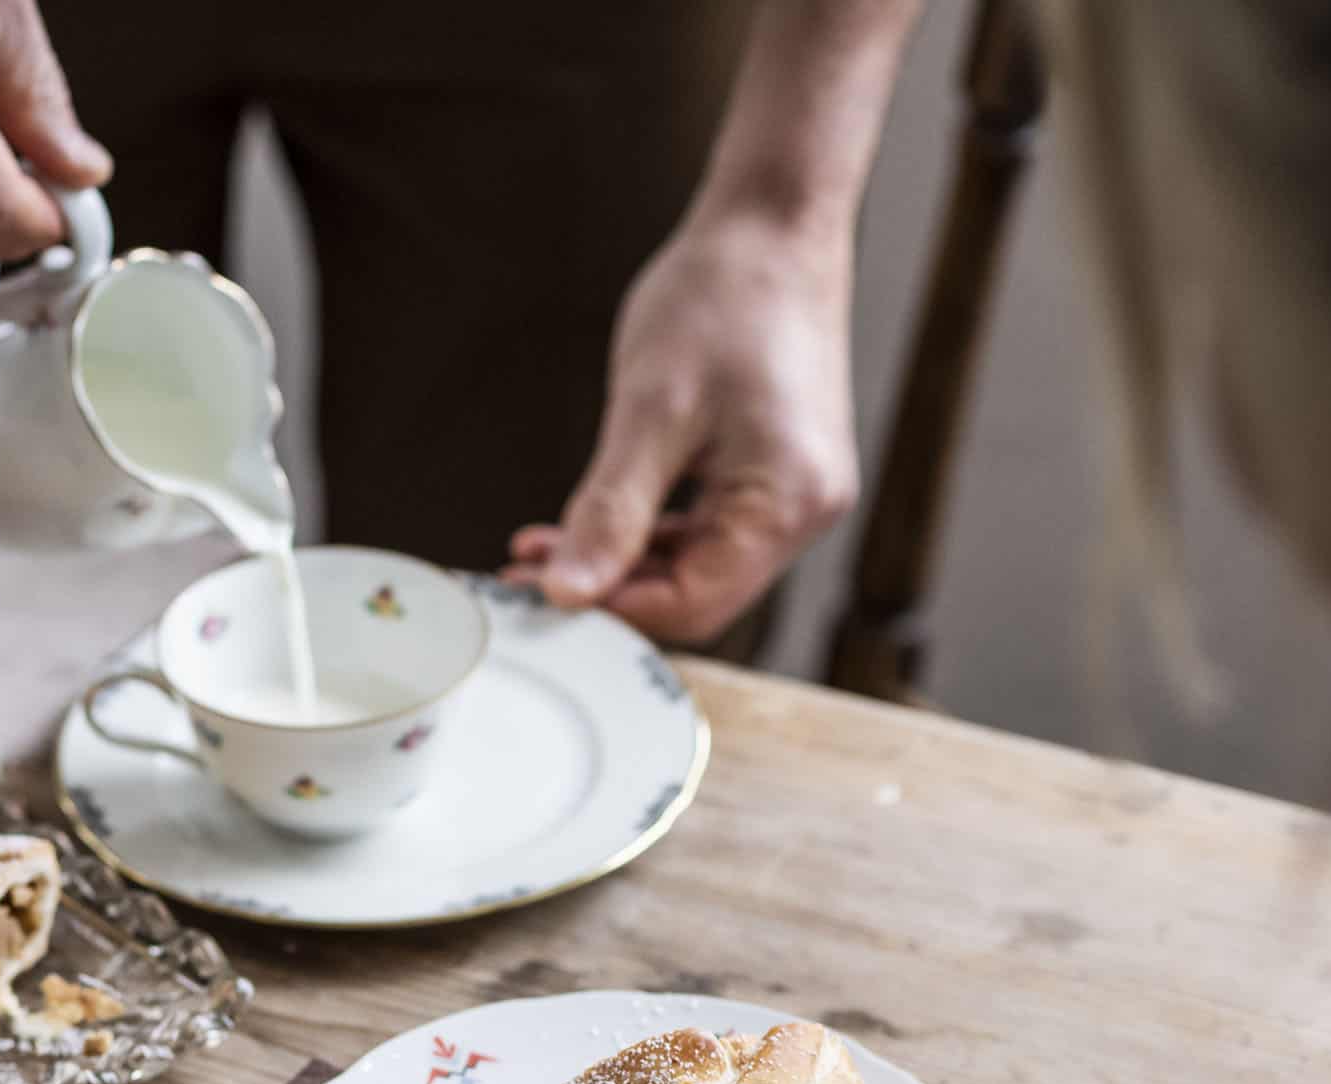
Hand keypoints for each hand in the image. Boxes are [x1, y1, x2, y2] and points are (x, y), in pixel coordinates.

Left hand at [504, 207, 858, 642]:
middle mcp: (806, 510)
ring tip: (541, 546)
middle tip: (524, 572)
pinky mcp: (775, 473)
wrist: (771, 226)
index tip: (537, 594)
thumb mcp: (649, 410)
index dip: (611, 610)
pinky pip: (706, 528)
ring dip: (620, 564)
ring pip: (696, 565)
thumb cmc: (721, 298)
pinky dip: (646, 532)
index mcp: (787, 502)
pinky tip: (587, 521)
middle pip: (697, 595)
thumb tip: (567, 591)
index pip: (694, 605)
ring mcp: (795, 493)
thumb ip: (609, 512)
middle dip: (609, 591)